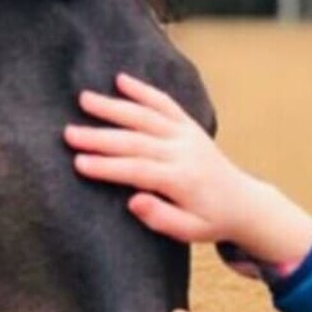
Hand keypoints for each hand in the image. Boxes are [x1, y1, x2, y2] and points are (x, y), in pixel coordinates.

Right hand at [65, 73, 311, 265]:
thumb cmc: (210, 220)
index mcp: (182, 180)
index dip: (108, 167)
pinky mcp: (188, 125)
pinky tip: (120, 79)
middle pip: (137, 141)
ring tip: (84, 99)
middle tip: (68, 133)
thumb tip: (133, 201)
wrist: (243, 202)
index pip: (138, 171)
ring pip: (147, 116)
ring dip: (114, 107)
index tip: (78, 162)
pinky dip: (143, 90)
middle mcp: (184, 152)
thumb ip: (161, 218)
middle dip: (101, 136)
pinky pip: (165, 104)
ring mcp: (186, 135)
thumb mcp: (189, 231)